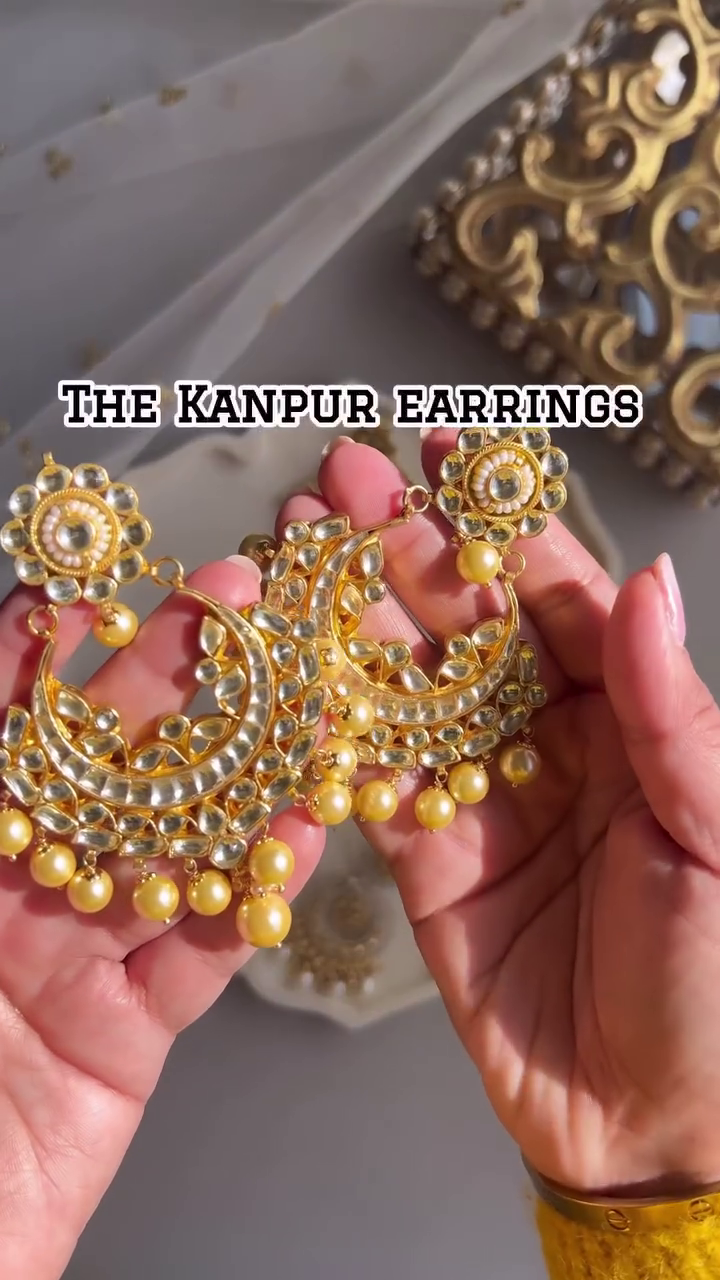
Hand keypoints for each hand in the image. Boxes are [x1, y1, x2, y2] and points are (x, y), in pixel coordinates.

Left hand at [0, 559, 323, 1279]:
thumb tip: (3, 638)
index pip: (7, 727)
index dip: (43, 652)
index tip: (95, 585)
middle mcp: (15, 885)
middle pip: (105, 769)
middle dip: (170, 681)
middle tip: (236, 605)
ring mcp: (71, 957)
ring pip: (168, 852)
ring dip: (237, 781)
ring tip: (298, 707)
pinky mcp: (123, 1036)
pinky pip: (197, 955)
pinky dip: (250, 897)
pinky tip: (296, 837)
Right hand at [282, 434, 719, 1196]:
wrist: (655, 1123)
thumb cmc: (719, 978)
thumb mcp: (716, 834)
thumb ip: (673, 713)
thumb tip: (644, 583)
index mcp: (630, 716)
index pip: (555, 598)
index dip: (497, 525)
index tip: (444, 455)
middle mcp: (550, 741)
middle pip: (465, 628)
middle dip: (402, 551)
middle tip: (339, 485)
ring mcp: (481, 797)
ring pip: (406, 690)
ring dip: (350, 622)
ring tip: (293, 552)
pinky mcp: (426, 862)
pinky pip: (371, 786)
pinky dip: (329, 734)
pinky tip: (285, 673)